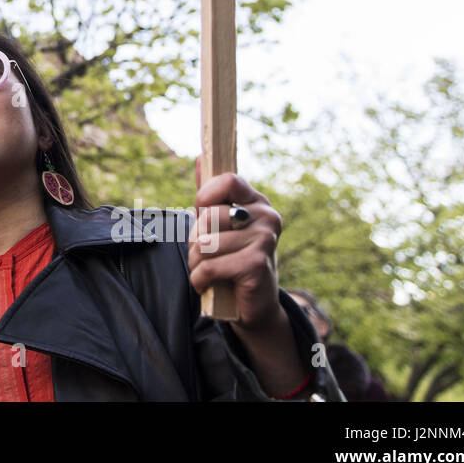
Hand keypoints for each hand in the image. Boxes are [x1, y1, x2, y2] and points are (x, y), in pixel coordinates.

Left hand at [187, 172, 283, 331]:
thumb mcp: (219, 225)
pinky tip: (210, 285)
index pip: (228, 181)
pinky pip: (208, 267)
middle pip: (208, 216)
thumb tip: (200, 157)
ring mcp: (265, 240)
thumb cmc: (231, 259)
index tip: (204, 214)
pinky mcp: (256, 265)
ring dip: (197, 263)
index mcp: (257, 202)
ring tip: (213, 271)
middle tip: (210, 254)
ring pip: (204, 244)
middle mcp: (267, 217)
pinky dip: (200, 280)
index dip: (206, 197)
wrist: (253, 305)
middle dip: (196, 240)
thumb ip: (209, 195)